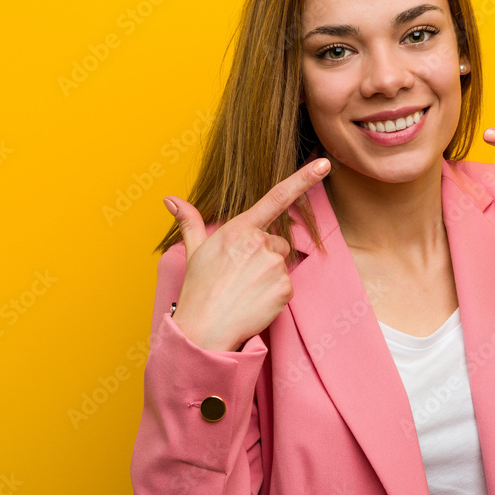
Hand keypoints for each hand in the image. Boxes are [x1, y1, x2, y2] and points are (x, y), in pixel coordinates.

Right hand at [162, 158, 330, 350]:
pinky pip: (287, 286)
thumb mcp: (194, 251)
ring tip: (245, 291)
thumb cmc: (199, 289)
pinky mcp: (284, 287)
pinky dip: (275, 295)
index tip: (324, 164)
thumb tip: (171, 199)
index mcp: (239, 229)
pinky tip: (255, 302)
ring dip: (270, 276)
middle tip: (241, 277)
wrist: (205, 330)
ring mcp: (273, 265)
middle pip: (277, 242)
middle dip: (265, 257)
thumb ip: (190, 221)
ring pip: (282, 264)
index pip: (276, 197)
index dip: (303, 179)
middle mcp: (258, 242)